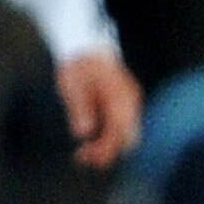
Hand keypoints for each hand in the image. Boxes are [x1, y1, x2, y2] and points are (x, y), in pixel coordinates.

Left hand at [57, 49, 143, 168]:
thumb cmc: (78, 65)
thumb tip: (84, 133)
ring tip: (83, 152)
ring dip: (107, 147)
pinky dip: (108, 137)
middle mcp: (130, 102)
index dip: (104, 150)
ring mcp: (130, 103)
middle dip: (108, 153)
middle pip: (129, 140)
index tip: (82, 154)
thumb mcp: (72, 86)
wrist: (85, 45)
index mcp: (120, 97)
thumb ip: (80, 109)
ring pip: (127, 135)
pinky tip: (90, 138)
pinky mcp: (123, 105)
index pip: (121, 134)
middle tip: (82, 157)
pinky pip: (122, 127)